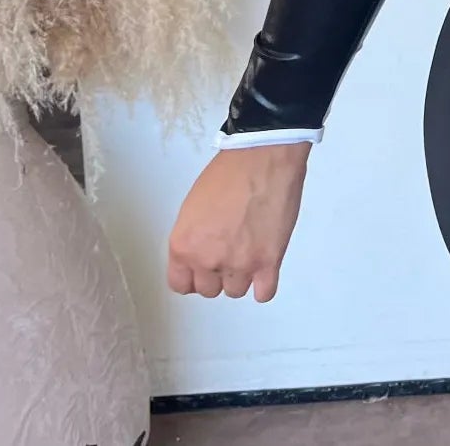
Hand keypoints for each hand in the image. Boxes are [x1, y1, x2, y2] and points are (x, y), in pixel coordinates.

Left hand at [167, 142, 310, 302]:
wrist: (263, 156)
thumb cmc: (227, 172)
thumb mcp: (193, 206)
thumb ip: (193, 237)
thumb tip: (203, 252)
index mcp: (183, 246)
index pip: (181, 285)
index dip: (193, 276)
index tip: (203, 267)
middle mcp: (207, 260)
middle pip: (209, 290)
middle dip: (218, 273)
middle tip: (231, 249)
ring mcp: (239, 264)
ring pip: (236, 290)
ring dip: (242, 275)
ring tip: (251, 250)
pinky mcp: (269, 261)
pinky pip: (264, 294)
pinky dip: (263, 285)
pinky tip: (265, 269)